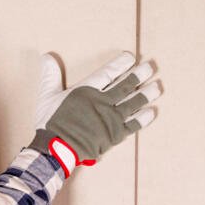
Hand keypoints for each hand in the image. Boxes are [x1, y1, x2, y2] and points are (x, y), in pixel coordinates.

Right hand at [30, 52, 161, 176]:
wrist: (57, 149)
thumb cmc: (51, 123)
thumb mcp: (47, 96)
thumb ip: (50, 76)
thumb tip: (47, 56)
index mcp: (87, 91)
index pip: (108, 73)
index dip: (121, 64)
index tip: (131, 57)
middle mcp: (102, 102)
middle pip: (125, 86)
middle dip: (139, 75)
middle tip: (150, 67)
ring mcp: (110, 119)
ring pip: (133, 103)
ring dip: (146, 94)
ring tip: (157, 87)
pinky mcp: (114, 135)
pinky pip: (133, 125)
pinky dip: (143, 118)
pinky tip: (152, 111)